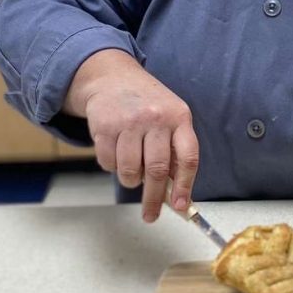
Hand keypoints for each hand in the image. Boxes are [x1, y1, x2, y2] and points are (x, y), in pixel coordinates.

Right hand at [63, 49, 198, 222]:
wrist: (112, 77)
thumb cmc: (147, 104)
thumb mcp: (170, 117)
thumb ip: (175, 150)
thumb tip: (178, 194)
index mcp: (179, 117)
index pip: (188, 157)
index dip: (185, 186)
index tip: (181, 207)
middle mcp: (156, 118)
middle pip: (157, 170)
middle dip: (153, 199)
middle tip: (150, 215)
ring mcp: (129, 122)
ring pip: (130, 171)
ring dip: (130, 180)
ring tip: (131, 169)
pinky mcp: (105, 127)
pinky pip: (108, 164)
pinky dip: (112, 167)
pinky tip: (115, 152)